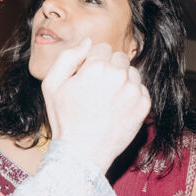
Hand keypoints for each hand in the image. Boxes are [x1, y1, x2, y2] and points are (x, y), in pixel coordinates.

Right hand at [41, 40, 150, 172]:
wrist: (82, 153)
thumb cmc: (65, 119)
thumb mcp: (51, 85)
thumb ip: (68, 57)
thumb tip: (88, 41)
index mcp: (96, 67)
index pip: (102, 48)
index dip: (91, 62)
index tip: (86, 78)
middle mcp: (118, 76)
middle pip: (119, 57)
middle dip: (108, 68)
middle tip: (96, 90)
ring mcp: (134, 91)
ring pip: (131, 72)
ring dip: (121, 80)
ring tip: (107, 100)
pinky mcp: (144, 105)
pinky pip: (140, 89)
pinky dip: (131, 95)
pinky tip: (116, 108)